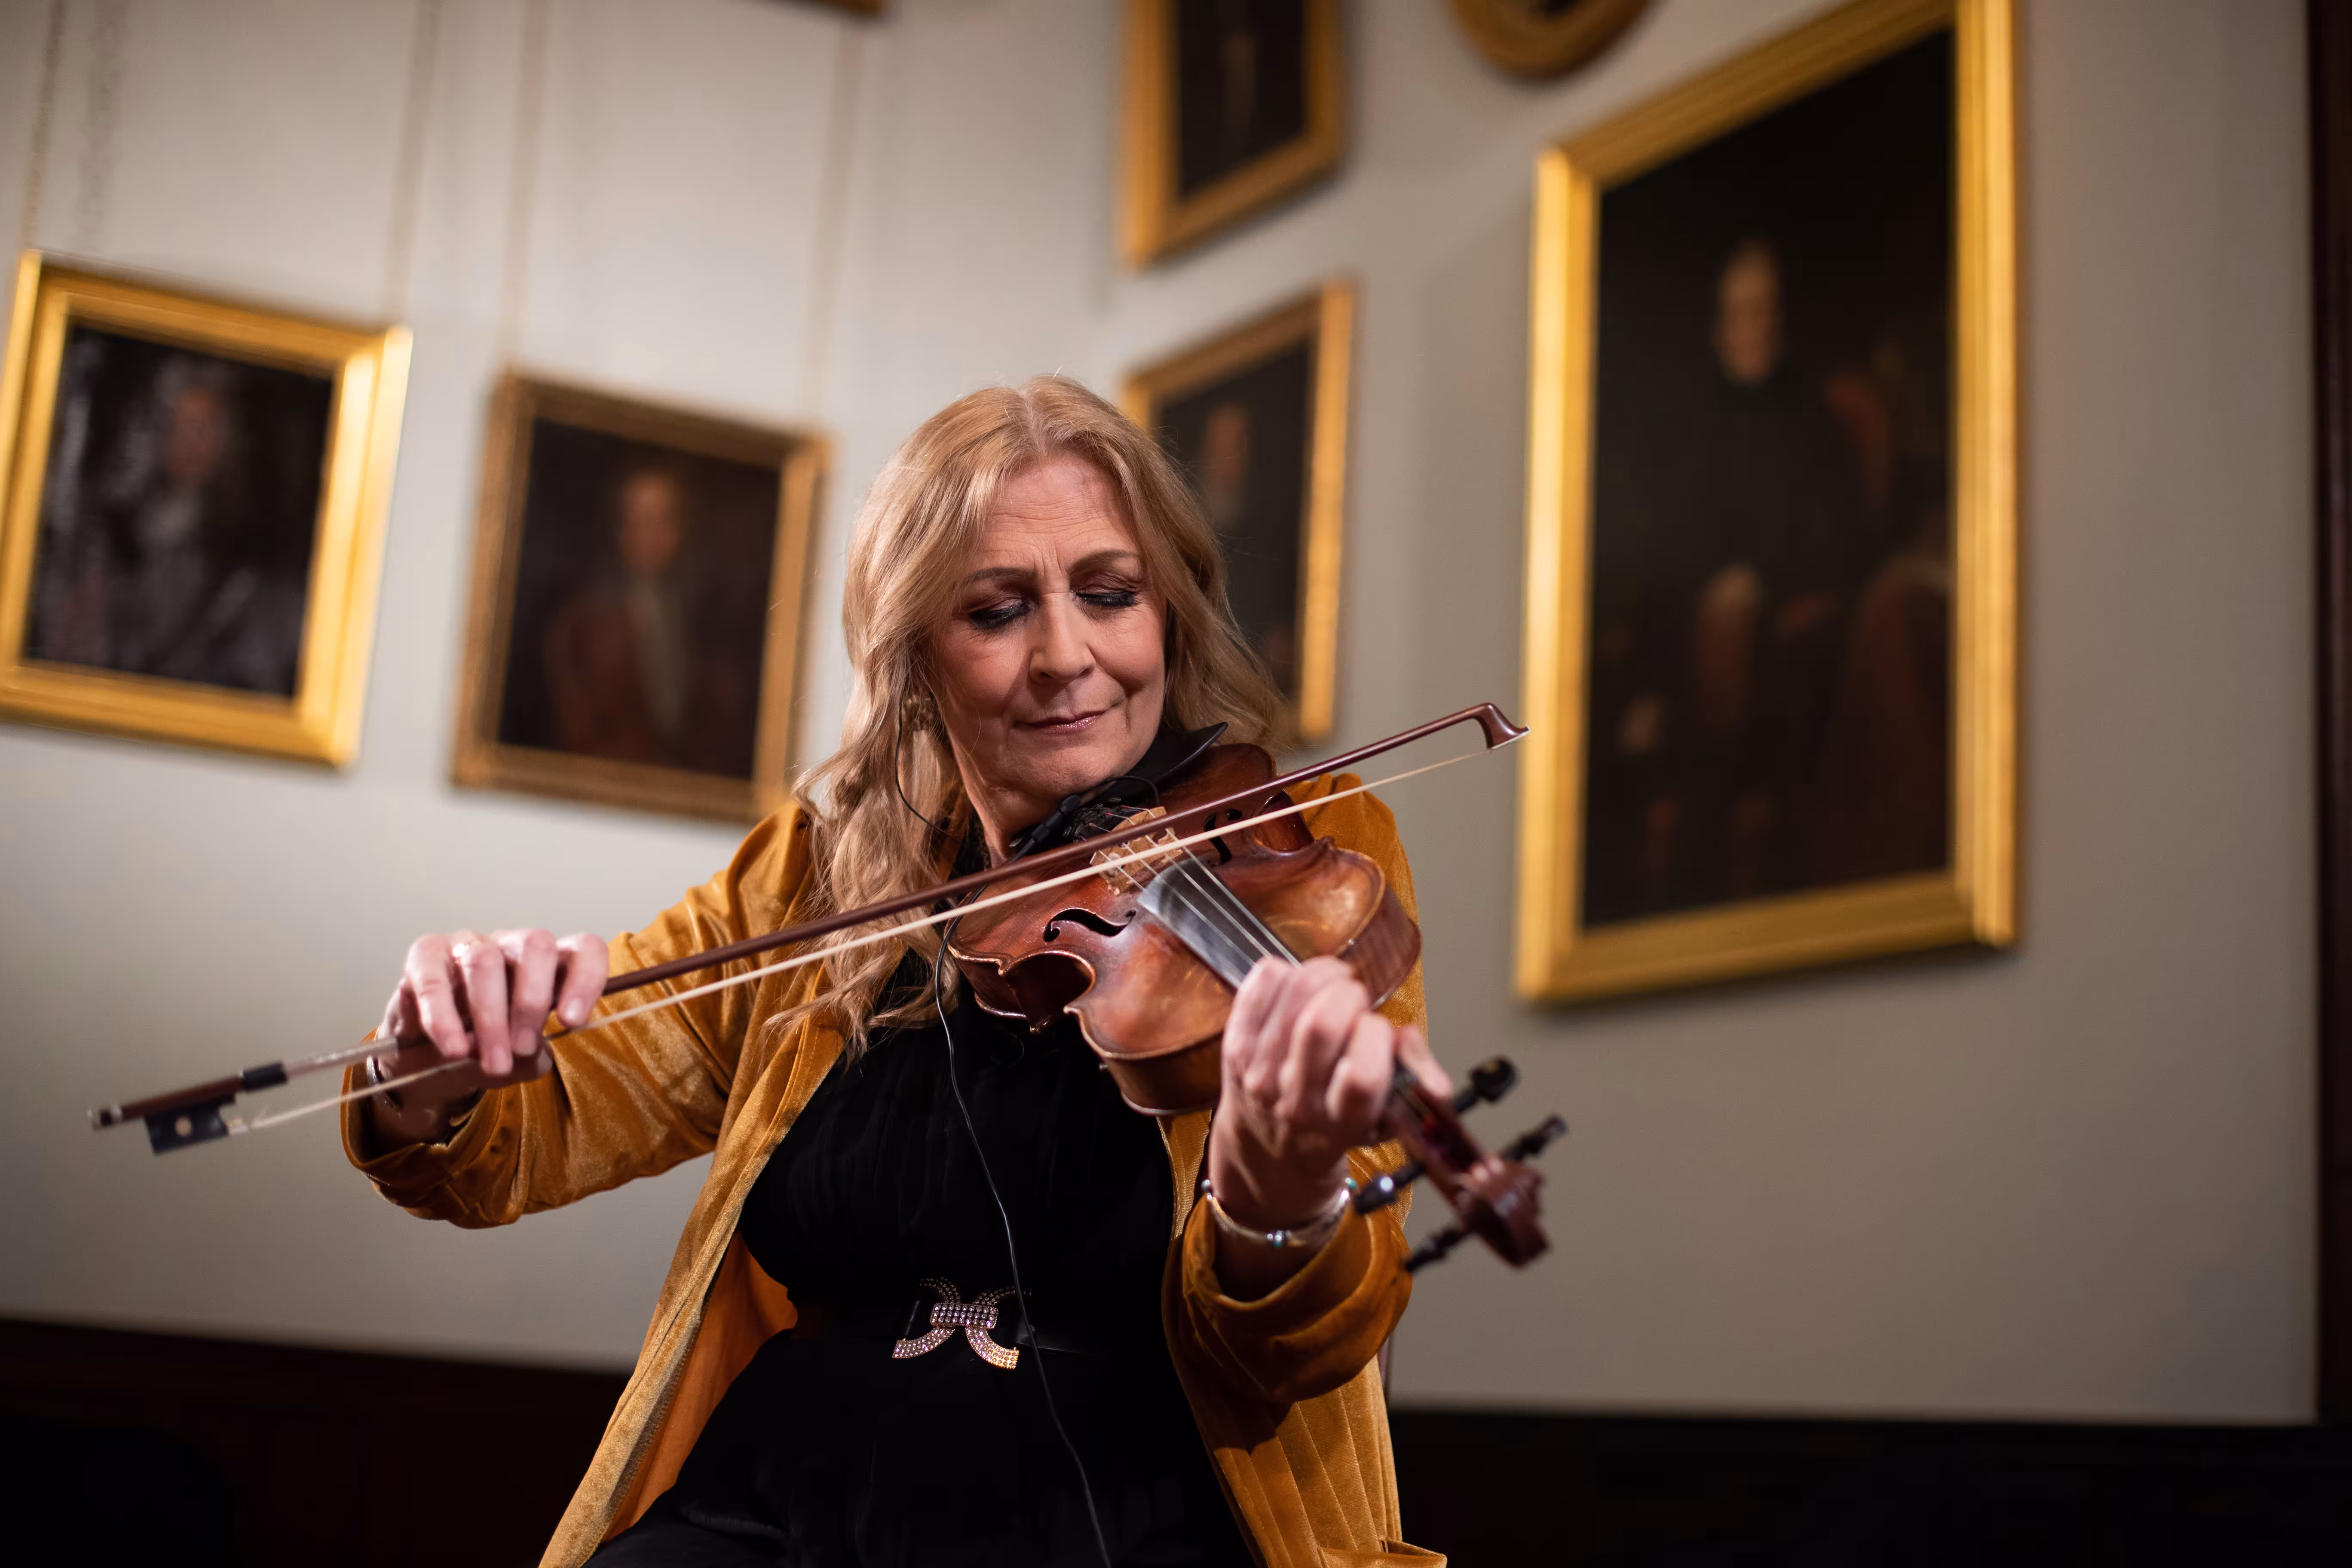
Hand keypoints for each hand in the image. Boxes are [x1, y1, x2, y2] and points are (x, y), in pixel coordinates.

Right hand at [373, 929, 606, 1124]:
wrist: (426, 1060)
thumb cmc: (486, 1050)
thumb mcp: (519, 1060)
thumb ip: (533, 1057)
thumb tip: (529, 1053)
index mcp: (550, 965)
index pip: (584, 949)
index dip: (586, 978)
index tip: (573, 1021)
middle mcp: (513, 945)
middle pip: (535, 945)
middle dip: (531, 1001)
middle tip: (522, 1048)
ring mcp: (469, 945)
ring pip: (484, 961)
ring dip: (490, 1017)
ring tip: (492, 1061)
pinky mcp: (425, 956)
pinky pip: (434, 979)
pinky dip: (445, 1019)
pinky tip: (455, 1049)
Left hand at [1207, 957, 1449, 1238]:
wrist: (1268, 1152)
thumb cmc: (1335, 1126)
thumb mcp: (1386, 1120)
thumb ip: (1414, 1081)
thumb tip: (1414, 1046)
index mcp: (1340, 1121)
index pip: (1361, 1075)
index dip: (1377, 1036)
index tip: (1379, 1031)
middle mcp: (1295, 1099)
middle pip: (1320, 1026)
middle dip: (1350, 995)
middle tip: (1355, 1000)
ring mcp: (1259, 1070)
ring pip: (1293, 994)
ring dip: (1324, 974)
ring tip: (1335, 984)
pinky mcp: (1235, 1043)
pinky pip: (1261, 982)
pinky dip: (1287, 971)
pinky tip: (1300, 987)